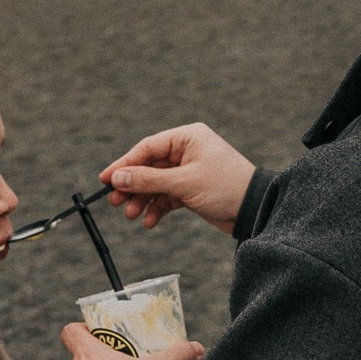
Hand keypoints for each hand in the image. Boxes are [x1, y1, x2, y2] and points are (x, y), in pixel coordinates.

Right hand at [98, 123, 255, 234]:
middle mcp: (187, 151)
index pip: (147, 147)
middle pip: (149, 166)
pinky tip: (149, 221)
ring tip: (131, 215)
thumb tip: (117, 178)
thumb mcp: (183, 183)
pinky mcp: (192, 189)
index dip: (124, 164)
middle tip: (115, 202)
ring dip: (143, 200)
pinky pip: (167, 196)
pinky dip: (157, 208)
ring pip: (156, 184)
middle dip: (132, 186)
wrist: (255, 210)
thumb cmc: (226, 187)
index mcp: (187, 138)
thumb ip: (148, 180)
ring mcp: (190, 171)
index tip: (105, 179)